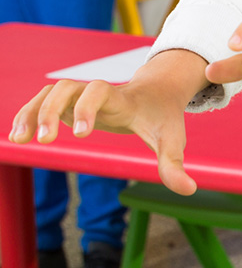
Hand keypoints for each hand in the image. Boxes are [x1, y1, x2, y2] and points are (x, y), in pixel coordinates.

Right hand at [9, 49, 204, 194]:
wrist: (157, 94)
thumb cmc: (162, 118)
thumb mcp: (171, 139)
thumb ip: (174, 164)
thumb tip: (189, 190)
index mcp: (122, 99)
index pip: (99, 91)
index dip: (87, 107)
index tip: (82, 134)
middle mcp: (99, 92)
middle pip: (67, 87)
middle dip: (52, 110)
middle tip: (46, 140)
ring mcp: (83, 96)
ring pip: (51, 93)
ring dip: (33, 112)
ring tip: (18, 139)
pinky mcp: (72, 103)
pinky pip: (44, 101)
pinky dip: (29, 114)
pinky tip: (17, 136)